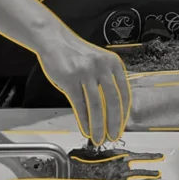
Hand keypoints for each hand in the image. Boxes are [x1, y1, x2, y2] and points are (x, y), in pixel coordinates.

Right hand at [35, 30, 130, 144]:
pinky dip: (84, 120)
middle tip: (112, 136)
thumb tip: (113, 111)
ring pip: (96, 105)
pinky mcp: (70, 79)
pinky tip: (85, 129)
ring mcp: (85, 72)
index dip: (123, 113)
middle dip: (114, 122)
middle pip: (112, 100)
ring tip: (98, 138)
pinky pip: (79, 104)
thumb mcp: (98, 63)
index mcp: (113, 63)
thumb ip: (107, 81)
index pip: (124, 92)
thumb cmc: (76, 55)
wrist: (55, 41)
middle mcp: (102, 66)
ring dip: (98, 125)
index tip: (122, 127)